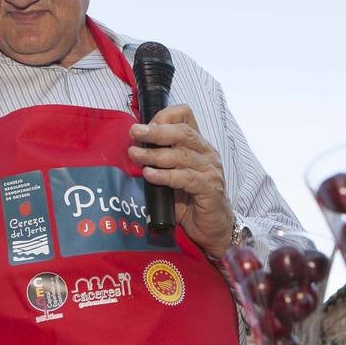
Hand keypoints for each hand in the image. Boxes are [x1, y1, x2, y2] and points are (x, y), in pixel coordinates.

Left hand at [129, 105, 233, 257]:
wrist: (213, 229)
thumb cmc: (190, 202)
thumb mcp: (172, 176)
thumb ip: (159, 162)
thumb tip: (132, 150)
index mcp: (198, 145)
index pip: (186, 116)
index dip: (165, 116)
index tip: (144, 124)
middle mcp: (206, 154)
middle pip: (183, 132)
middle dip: (156, 131)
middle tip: (135, 132)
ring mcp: (210, 170)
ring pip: (182, 155)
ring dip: (155, 154)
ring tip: (135, 155)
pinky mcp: (209, 188)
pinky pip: (186, 178)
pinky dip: (165, 175)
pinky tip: (150, 175)